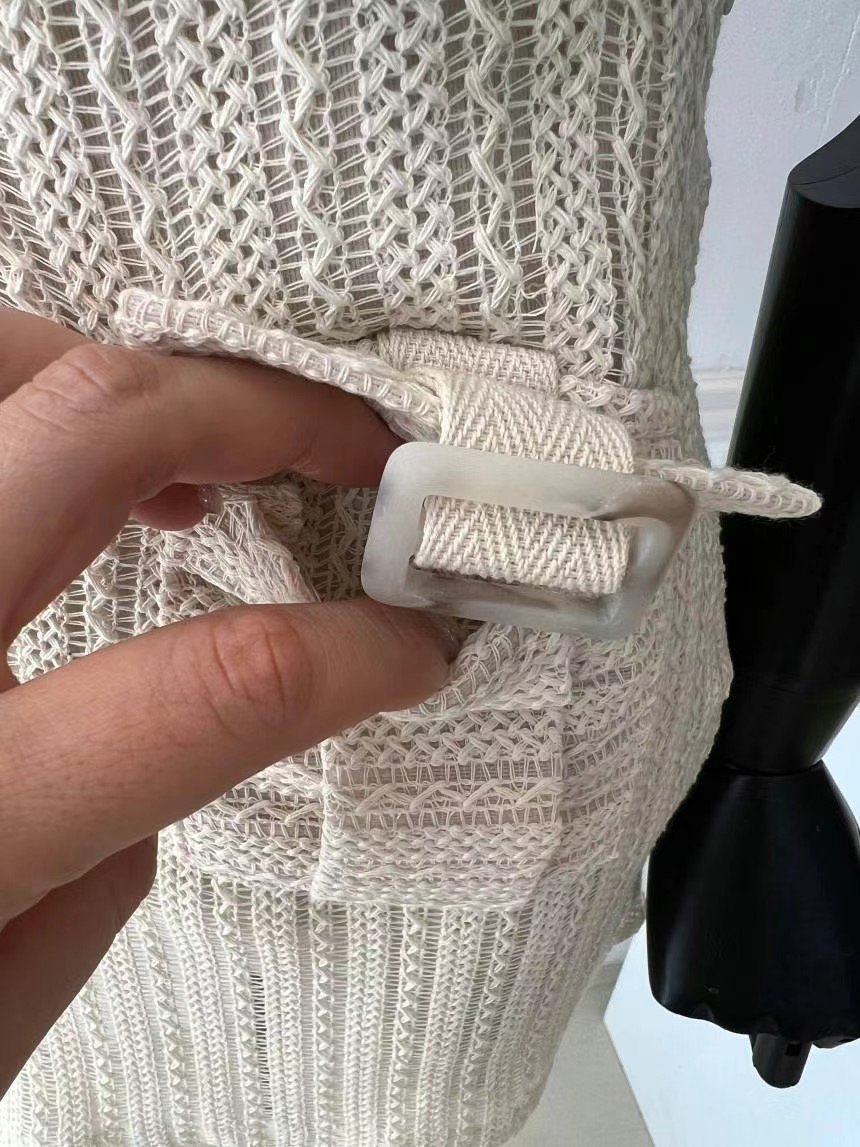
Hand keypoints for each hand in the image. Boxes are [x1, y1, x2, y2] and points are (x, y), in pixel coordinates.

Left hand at [0, 309, 454, 1094]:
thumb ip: (115, 855)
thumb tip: (194, 720)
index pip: (215, 688)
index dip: (353, 652)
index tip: (414, 641)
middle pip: (93, 429)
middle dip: (258, 411)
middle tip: (347, 449)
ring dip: (121, 375)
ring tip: (197, 454)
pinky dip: (18, 389)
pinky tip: (58, 462)